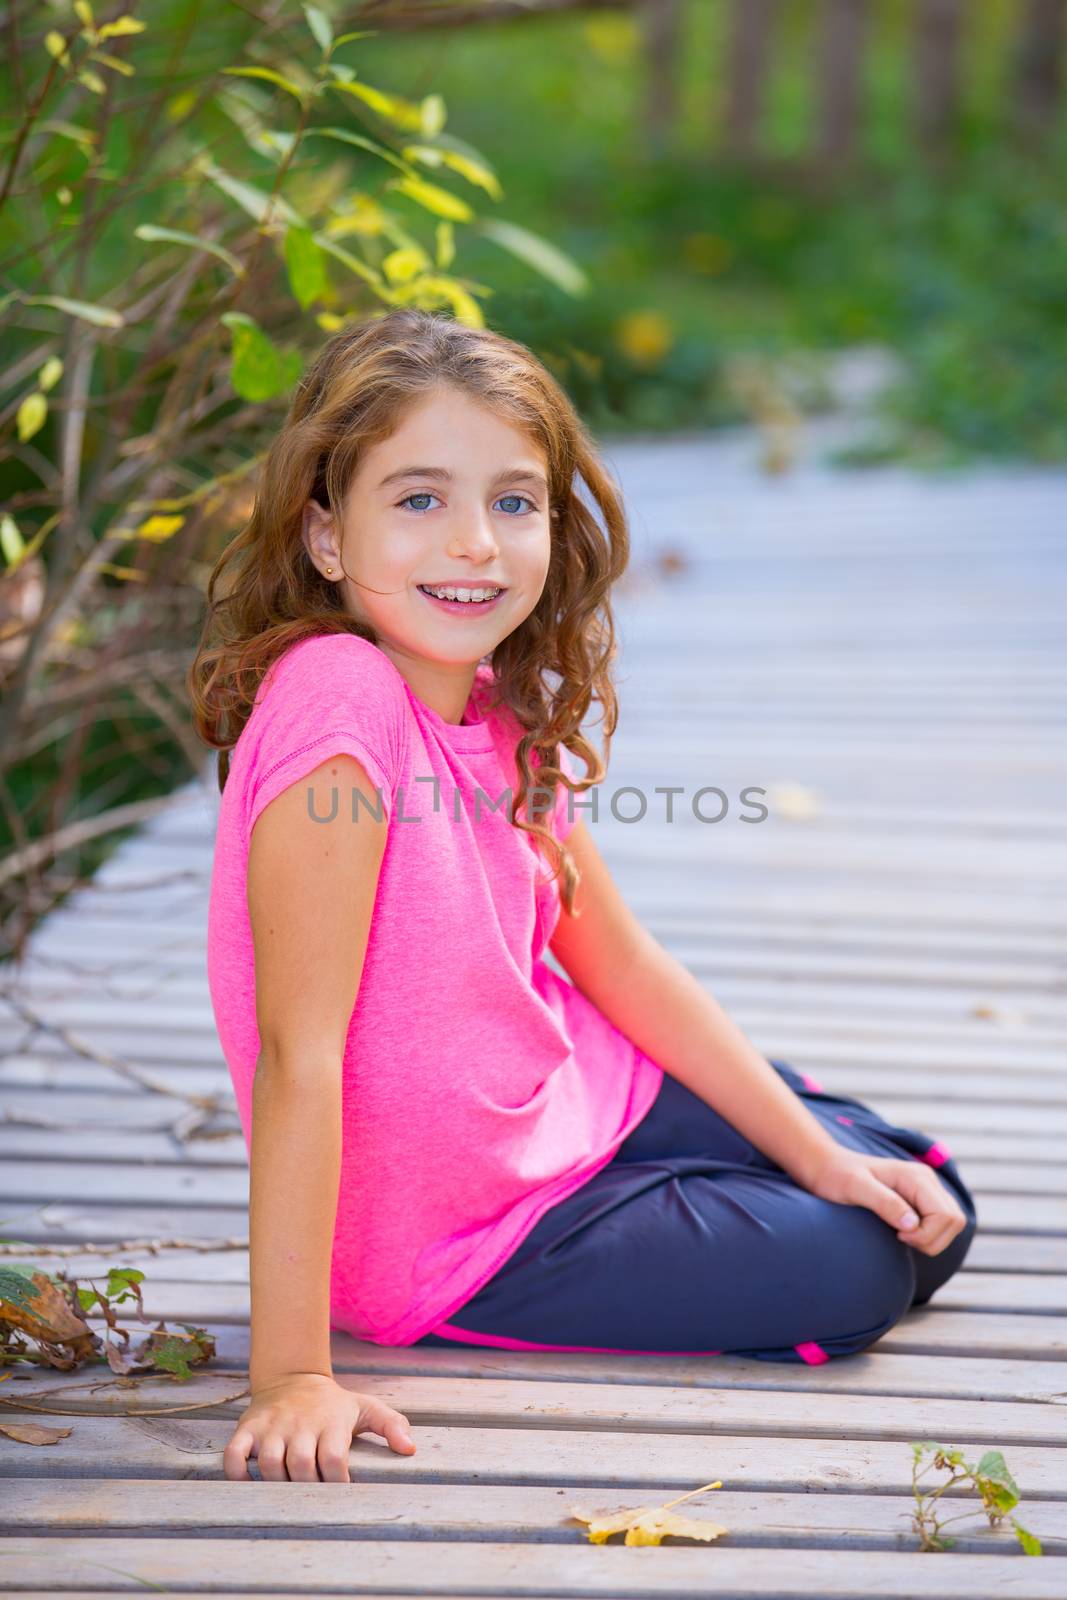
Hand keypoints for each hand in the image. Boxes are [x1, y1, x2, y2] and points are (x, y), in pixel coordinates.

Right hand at [224, 1371, 415, 1482]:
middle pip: (300, 1466)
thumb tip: (410, 1449)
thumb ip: (391, 1425)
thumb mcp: (365, 1408)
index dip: (337, 1483)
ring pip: (269, 1463)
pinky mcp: (248, 1427)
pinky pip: (234, 1454)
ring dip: (276, 1484)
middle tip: (312, 1499)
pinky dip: (236, 1474)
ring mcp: (272, 1426)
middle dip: (307, 1489)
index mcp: (330, 1421)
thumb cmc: (333, 1404)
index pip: (333, 1459)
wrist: (293, 1377)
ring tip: (286, 1493)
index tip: (340, 1494)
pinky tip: (248, 1484)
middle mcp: (300, 1423)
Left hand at [801, 1147, 968, 1257]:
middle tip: (899, 1236)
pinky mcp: (921, 1199)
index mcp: (916, 1177)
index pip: (946, 1216)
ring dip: (931, 1239)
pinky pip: (941, 1223)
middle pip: (955, 1221)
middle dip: (931, 1239)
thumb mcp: (855, 1188)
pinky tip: (903, 1231)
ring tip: (900, 1234)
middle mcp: (927, 1180)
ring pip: (952, 1224)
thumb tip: (913, 1225)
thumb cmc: (836, 1176)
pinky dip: (928, 1235)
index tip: (897, 1234)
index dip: (926, 1234)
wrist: (826, 1166)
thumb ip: (885, 1203)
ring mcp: (926, 1189)